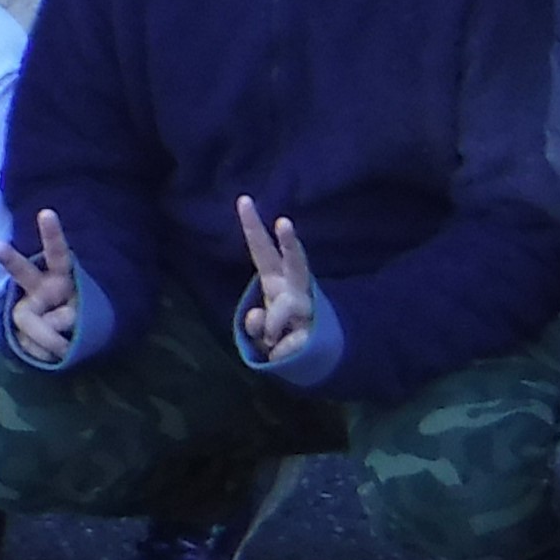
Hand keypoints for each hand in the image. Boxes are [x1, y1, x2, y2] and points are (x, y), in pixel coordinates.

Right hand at [0, 209, 80, 363]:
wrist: (61, 341)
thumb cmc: (79, 317)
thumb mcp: (84, 316)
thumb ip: (67, 318)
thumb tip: (48, 327)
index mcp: (59, 275)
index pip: (57, 253)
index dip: (51, 233)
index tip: (46, 213)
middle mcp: (39, 287)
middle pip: (23, 274)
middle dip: (9, 260)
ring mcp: (27, 307)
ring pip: (40, 325)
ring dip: (58, 338)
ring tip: (64, 338)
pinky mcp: (19, 329)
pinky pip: (37, 345)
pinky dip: (48, 352)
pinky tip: (50, 348)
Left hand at [235, 193, 315, 365]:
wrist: (313, 359)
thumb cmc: (280, 333)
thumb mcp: (260, 329)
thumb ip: (254, 324)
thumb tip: (258, 317)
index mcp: (276, 281)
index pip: (262, 250)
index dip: (252, 227)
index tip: (243, 200)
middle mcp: (294, 288)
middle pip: (295, 260)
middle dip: (289, 242)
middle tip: (284, 222)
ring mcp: (308, 308)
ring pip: (288, 306)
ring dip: (272, 327)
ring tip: (272, 341)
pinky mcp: (316, 331)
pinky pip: (287, 343)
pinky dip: (280, 353)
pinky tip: (288, 353)